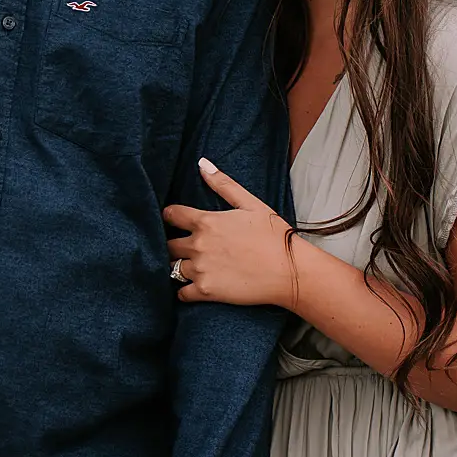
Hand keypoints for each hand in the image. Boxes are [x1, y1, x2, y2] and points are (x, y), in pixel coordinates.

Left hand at [163, 158, 293, 307]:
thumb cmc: (273, 235)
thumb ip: (223, 184)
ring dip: (178, 266)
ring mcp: (200, 269)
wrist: (289, 271)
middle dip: (173, 244)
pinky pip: (182, 293)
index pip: (171, 215)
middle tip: (182, 247)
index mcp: (206, 222)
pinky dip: (184, 291)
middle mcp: (198, 245)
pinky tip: (193, 287)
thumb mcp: (250, 203)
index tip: (173, 220)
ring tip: (189, 266)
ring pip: (173, 268)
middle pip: (168, 244)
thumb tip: (202, 163)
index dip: (170, 216)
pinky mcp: (206, 291)